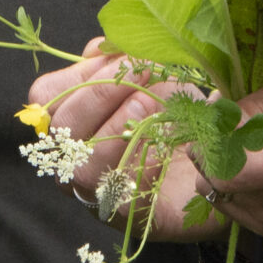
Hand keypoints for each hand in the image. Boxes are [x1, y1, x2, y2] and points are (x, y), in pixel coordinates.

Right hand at [27, 49, 220, 240]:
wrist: (216, 163)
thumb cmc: (175, 114)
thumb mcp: (148, 76)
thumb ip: (118, 59)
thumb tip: (99, 48)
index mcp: (70, 120)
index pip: (46, 96)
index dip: (82, 73)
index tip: (124, 58)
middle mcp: (72, 157)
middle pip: (63, 127)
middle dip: (102, 93)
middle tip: (144, 73)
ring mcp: (93, 190)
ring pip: (82, 165)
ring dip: (118, 127)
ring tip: (151, 103)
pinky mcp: (123, 214)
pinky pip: (118, 193)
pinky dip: (140, 162)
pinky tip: (165, 143)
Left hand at [211, 60, 262, 237]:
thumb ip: (259, 101)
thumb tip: (215, 119)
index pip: (228, 171)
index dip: (211, 142)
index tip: (220, 116)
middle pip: (217, 182)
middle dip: (214, 147)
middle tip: (237, 119)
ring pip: (217, 193)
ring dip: (222, 163)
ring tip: (252, 137)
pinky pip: (230, 204)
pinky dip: (233, 180)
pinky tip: (254, 158)